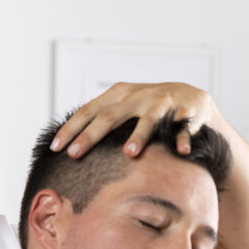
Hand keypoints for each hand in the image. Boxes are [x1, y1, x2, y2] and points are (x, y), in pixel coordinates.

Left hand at [49, 82, 213, 158]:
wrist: (192, 100)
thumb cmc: (148, 110)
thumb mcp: (123, 109)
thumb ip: (100, 122)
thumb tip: (65, 149)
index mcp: (119, 94)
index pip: (89, 111)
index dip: (71, 128)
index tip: (55, 148)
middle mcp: (138, 96)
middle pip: (110, 115)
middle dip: (91, 135)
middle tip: (74, 153)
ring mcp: (163, 103)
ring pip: (149, 119)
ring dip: (139, 135)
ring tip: (130, 153)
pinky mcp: (187, 112)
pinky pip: (183, 127)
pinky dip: (182, 139)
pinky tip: (181, 152)